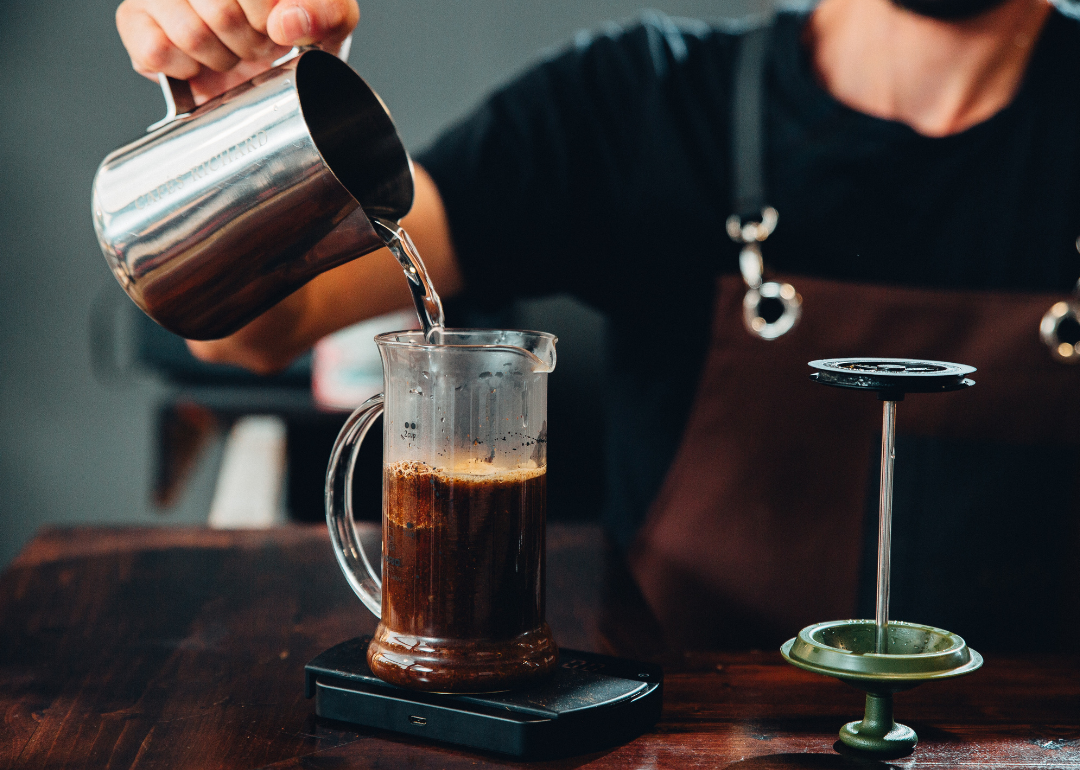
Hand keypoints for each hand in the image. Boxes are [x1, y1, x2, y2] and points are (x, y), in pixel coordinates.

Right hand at [116, 0, 358, 103]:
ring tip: (230, 51)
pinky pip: (155, 52)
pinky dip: (186, 70)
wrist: (269, 57)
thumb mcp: (330, 19)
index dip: (271, 22)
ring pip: (191, 34)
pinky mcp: (135, 20)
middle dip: (249, 45)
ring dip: (221, 59)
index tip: (277, 29)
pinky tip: (199, 61)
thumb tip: (288, 22)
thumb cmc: (297, 27)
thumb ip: (325, 13)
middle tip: (256, 45)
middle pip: (220, 13)